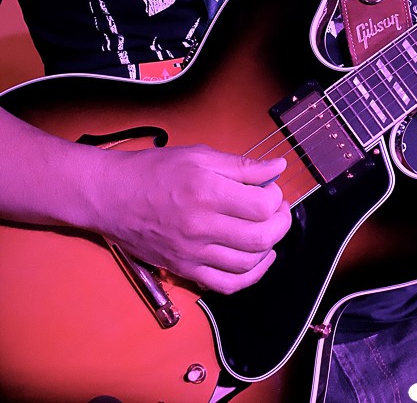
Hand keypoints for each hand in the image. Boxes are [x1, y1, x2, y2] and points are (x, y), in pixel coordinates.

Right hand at [98, 144, 291, 293]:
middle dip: (281, 222)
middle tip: (278, 208)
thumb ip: (242, 165)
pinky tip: (258, 259)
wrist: (111, 196)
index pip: (261, 205)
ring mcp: (192, 252)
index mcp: (206, 191)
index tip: (271, 188)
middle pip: (260, 237)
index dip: (275, 196)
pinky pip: (226, 285)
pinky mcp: (185, 269)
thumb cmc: (153, 171)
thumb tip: (277, 166)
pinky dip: (250, 276)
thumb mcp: (199, 155)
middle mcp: (201, 226)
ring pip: (248, 263)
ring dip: (269, 247)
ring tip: (268, 229)